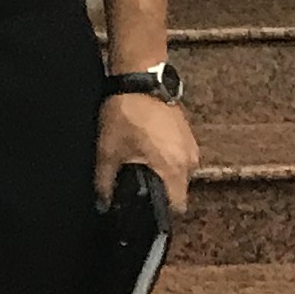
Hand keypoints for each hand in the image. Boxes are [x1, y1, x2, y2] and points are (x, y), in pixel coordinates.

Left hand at [100, 90, 200, 217]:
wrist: (140, 78)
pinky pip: (179, 158)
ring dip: (162, 175)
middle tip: (135, 191)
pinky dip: (166, 160)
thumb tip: (103, 205)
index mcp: (174, 169)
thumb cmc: (126, 114)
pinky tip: (146, 153)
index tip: (144, 214)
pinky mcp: (188, 135)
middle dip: (159, 193)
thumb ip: (105, 182)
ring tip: (139, 170)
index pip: (177, 207)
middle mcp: (190, 161)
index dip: (160, 214)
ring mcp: (192, 147)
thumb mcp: (108, 151)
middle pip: (178, 191)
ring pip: (178, 174)